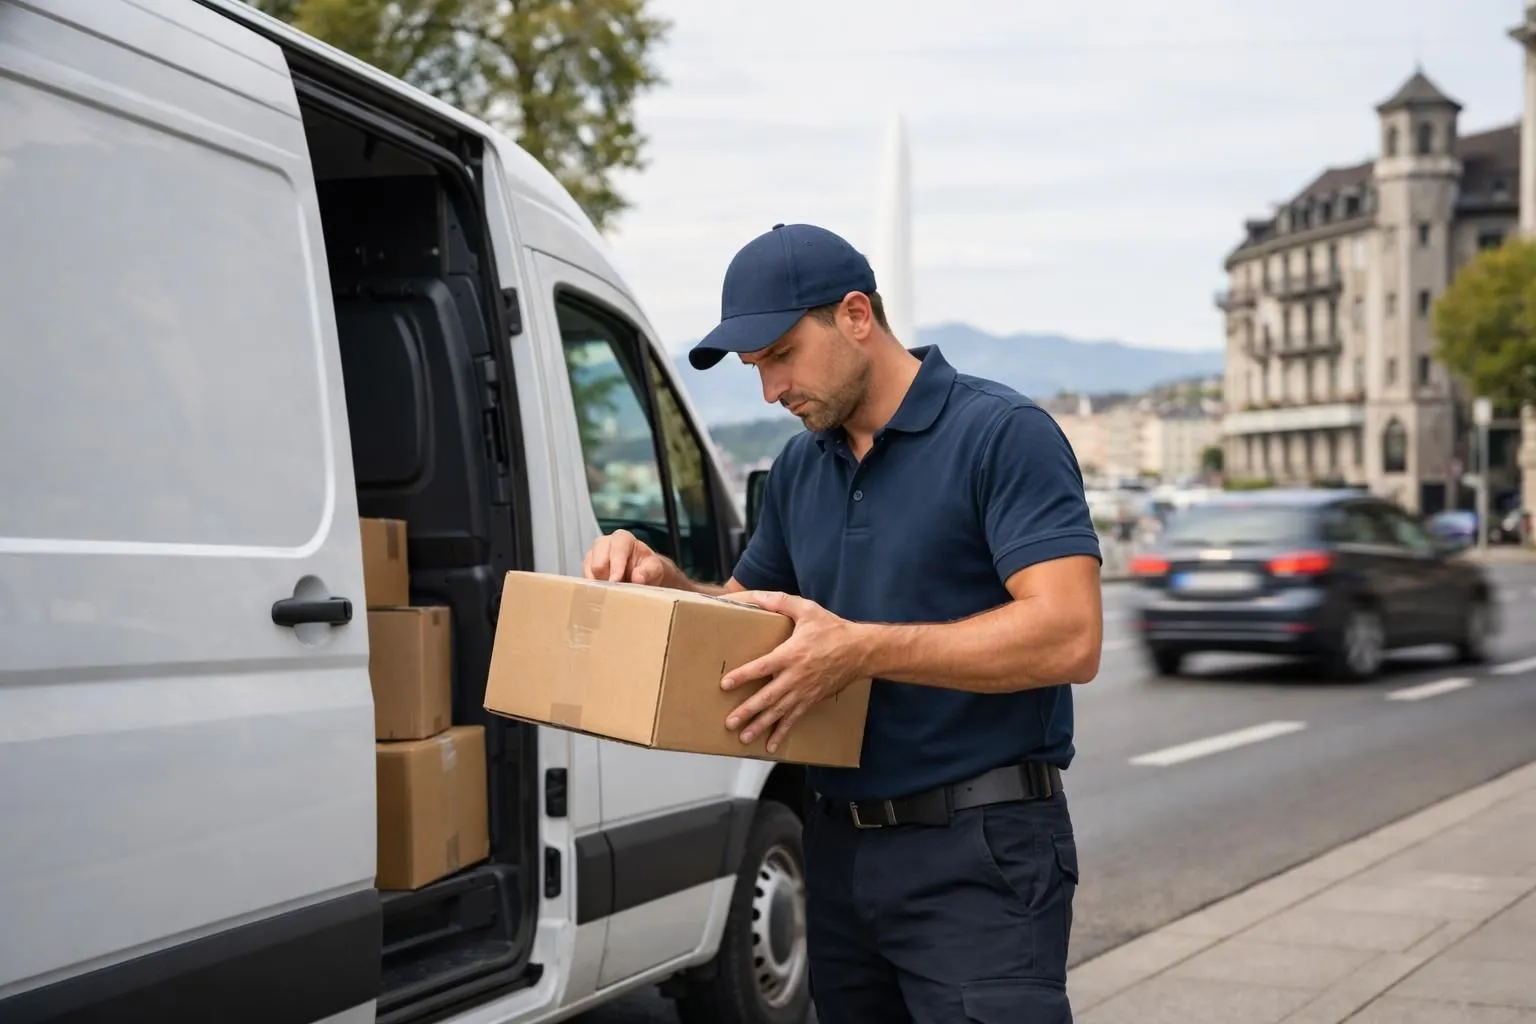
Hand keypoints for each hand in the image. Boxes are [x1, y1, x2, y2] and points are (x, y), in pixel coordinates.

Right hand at [582, 529, 681, 586]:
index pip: (616, 551)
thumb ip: (648, 572)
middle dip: (607, 579)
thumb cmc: (647, 568)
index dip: (616, 566)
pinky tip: (607, 592)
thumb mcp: (654, 569)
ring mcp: (592, 556)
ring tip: (615, 591)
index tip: (616, 581)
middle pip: (597, 564)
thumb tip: (637, 578)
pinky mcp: (586, 568)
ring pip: (589, 574)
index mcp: (622, 538)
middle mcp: (604, 543)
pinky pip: (586, 581)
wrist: (640, 574)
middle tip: (618, 591)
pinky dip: (596, 590)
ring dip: (602, 586)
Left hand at [720, 591, 869, 753]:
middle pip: (767, 697)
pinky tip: (770, 746)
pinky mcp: (811, 700)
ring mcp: (804, 692)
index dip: (743, 676)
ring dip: (760, 726)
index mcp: (791, 654)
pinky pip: (794, 719)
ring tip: (743, 737)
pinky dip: (782, 733)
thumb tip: (756, 595)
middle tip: (730, 722)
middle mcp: (795, 677)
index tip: (725, 684)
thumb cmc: (833, 629)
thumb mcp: (807, 610)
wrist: (860, 651)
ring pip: (778, 712)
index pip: (762, 667)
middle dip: (748, 711)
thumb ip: (780, 602)